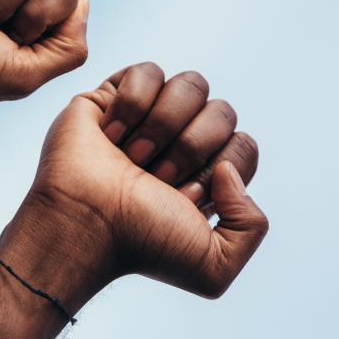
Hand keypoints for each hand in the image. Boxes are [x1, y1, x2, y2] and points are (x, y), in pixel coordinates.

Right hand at [17, 62, 268, 298]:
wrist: (85, 225)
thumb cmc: (141, 246)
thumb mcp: (215, 268)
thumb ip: (252, 227)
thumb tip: (228, 170)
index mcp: (207, 177)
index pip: (243, 146)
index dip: (218, 170)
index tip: (183, 199)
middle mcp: (181, 143)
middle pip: (223, 111)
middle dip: (191, 148)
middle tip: (154, 178)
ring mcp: (148, 117)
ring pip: (191, 85)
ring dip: (162, 125)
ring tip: (131, 156)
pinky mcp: (113, 96)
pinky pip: (148, 71)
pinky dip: (133, 104)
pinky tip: (111, 134)